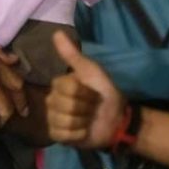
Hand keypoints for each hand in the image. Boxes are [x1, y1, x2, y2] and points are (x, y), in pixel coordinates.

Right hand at [46, 31, 126, 147]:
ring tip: (89, 119)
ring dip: (83, 121)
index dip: (83, 92)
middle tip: (92, 107)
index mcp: (59, 85)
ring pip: (64, 120)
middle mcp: (51, 101)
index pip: (65, 87)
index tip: (92, 93)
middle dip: (84, 107)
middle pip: (65, 104)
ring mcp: (53, 119)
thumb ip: (72, 55)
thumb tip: (56, 32)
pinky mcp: (58, 136)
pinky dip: (79, 134)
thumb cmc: (104, 92)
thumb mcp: (91, 71)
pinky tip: (84, 131)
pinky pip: (64, 134)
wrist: (116, 119)